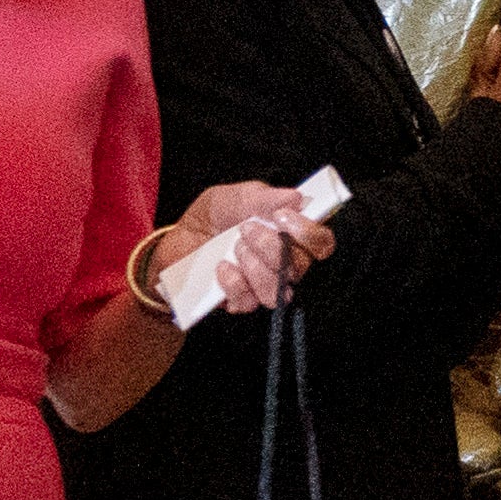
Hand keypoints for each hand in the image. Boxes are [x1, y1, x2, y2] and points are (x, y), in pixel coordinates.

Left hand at [147, 177, 333, 316]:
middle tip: (245, 229)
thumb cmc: (212, 217)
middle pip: (301, 267)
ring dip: (255, 266)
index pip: (321, 243)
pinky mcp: (242, 302)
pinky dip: (233, 281)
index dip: (310, 233)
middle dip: (272, 246)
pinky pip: (248, 301)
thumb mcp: (233, 197)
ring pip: (278, 290)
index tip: (283, 217)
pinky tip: (220, 267)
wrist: (179, 241)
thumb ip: (262, 198)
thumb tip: (295, 197)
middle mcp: (284, 263)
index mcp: (290, 235)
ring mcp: (264, 285)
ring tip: (233, 249)